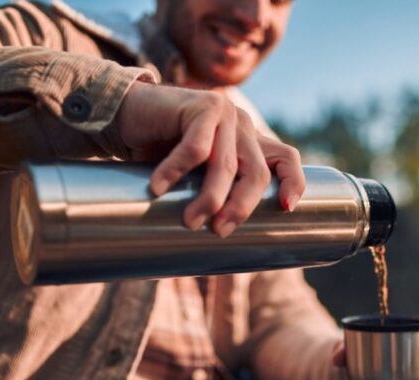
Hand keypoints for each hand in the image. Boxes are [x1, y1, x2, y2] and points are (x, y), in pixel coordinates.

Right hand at [116, 81, 304, 236]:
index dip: (293, 182)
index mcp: (249, 141)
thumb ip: (216, 188)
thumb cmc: (161, 151)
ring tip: (189, 221)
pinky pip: (194, 150)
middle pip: (257, 173)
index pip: (286, 158)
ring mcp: (224, 113)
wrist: (126, 114)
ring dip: (209, 199)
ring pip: (226, 166)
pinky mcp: (201, 106)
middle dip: (240, 207)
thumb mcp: (197, 172)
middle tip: (219, 230)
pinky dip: (175, 172)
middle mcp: (242, 125)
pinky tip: (158, 189)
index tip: (286, 208)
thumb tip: (223, 233)